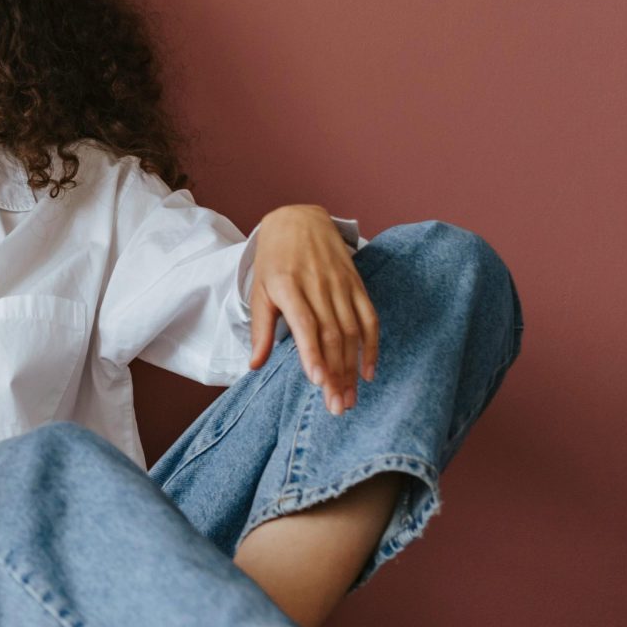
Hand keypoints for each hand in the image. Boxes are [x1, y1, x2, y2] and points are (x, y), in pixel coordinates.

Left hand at [249, 206, 375, 414]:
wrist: (299, 220)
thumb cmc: (274, 260)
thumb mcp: (260, 290)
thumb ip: (261, 329)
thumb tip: (255, 365)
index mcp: (289, 286)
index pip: (306, 326)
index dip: (313, 354)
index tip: (319, 382)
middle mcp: (318, 286)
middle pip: (332, 336)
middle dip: (336, 374)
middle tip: (337, 406)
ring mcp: (341, 285)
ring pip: (352, 332)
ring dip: (352, 368)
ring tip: (349, 398)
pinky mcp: (357, 285)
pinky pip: (369, 319)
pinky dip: (371, 346)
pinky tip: (368, 371)